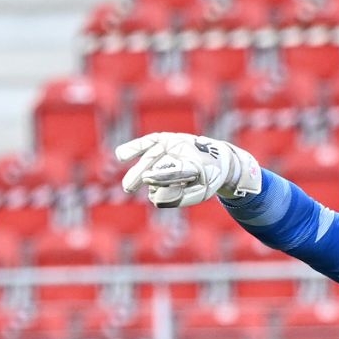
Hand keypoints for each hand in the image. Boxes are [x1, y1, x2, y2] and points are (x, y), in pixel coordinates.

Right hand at [115, 132, 261, 207]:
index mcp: (198, 164)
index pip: (177, 169)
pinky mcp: (167, 139)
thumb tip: (155, 200)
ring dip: (137, 169)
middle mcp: (184, 150)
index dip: (161, 174)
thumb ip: (179, 198)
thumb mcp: (200, 192)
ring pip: (151, 154)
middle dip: (142, 174)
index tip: (148, 179)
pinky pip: (148, 142)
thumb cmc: (207, 178)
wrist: (218, 158)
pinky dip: (135, 147)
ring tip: (127, 187)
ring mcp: (174, 142)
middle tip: (128, 188)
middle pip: (159, 162)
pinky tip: (120, 155)